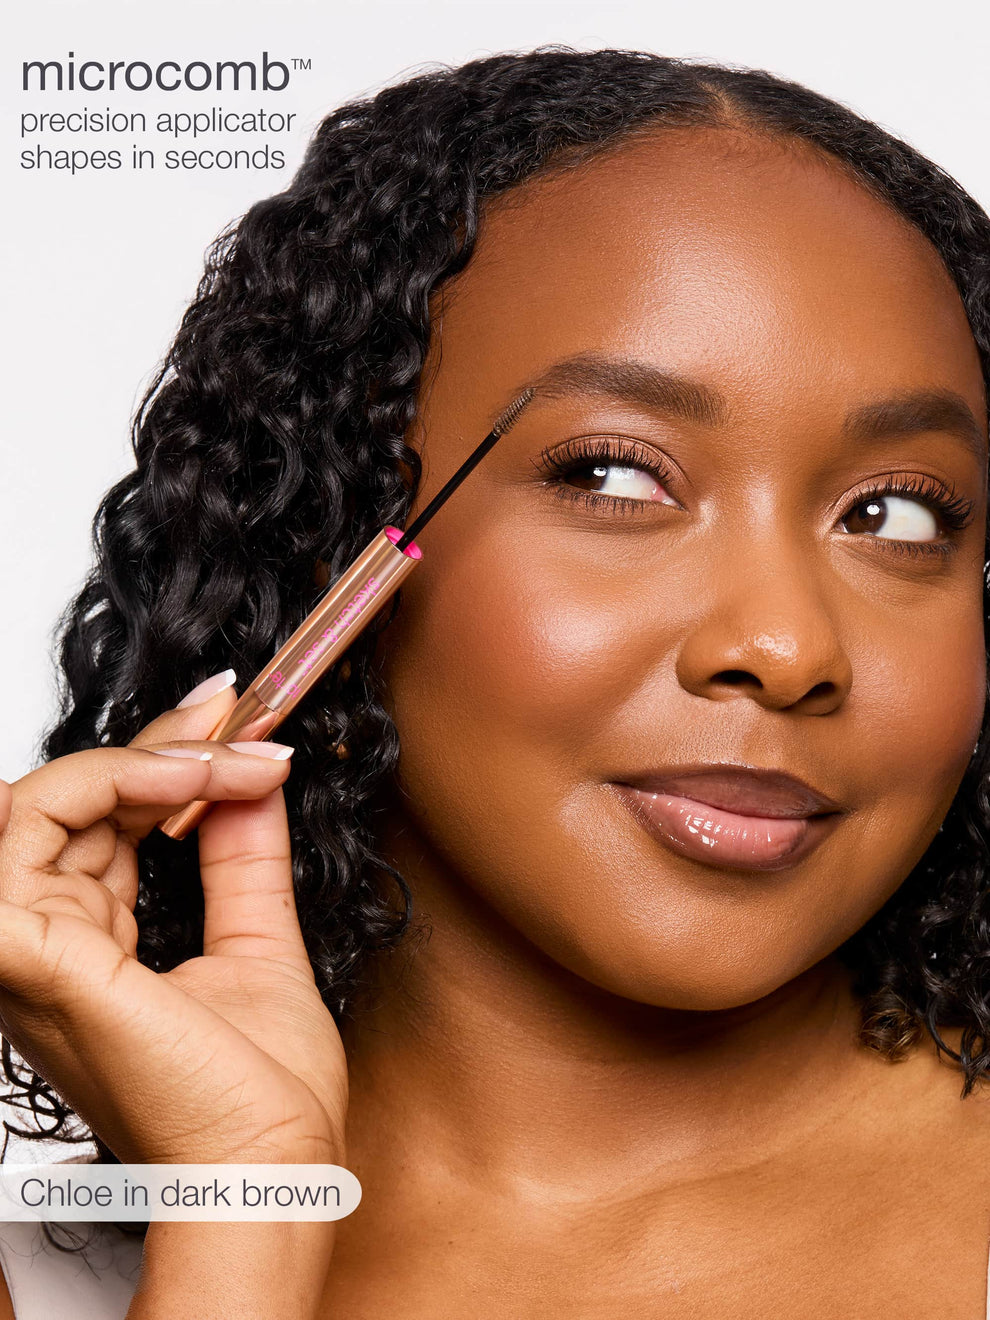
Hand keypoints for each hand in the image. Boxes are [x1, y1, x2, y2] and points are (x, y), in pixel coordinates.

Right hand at [0, 674, 347, 1166]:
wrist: (272, 1171)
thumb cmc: (260, 1095)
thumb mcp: (257, 943)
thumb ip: (241, 859)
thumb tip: (251, 779)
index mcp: (87, 947)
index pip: (96, 822)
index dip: (157, 756)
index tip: (232, 715)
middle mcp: (48, 946)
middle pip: (64, 803)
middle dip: (156, 742)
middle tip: (233, 714)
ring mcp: (34, 954)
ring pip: (34, 808)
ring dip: (137, 762)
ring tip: (221, 758)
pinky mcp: (41, 962)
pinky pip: (16, 855)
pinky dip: (96, 791)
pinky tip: (183, 779)